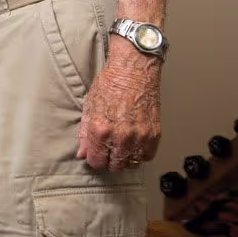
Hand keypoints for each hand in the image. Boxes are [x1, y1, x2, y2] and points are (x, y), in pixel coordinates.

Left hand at [76, 39, 161, 171]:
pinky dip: (140, 154)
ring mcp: (140, 136)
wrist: (133, 70)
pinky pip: (147, 156)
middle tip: (108, 150)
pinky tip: (133, 144)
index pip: (96, 161)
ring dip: (125, 158)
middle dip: (109, 161)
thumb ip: (84, 133)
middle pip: (115, 166)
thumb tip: (82, 153)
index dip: (94, 159)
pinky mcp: (154, 133)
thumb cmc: (110, 84)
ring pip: (131, 164)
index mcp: (101, 129)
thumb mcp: (89, 106)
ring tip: (121, 147)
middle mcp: (121, 136)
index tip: (95, 155)